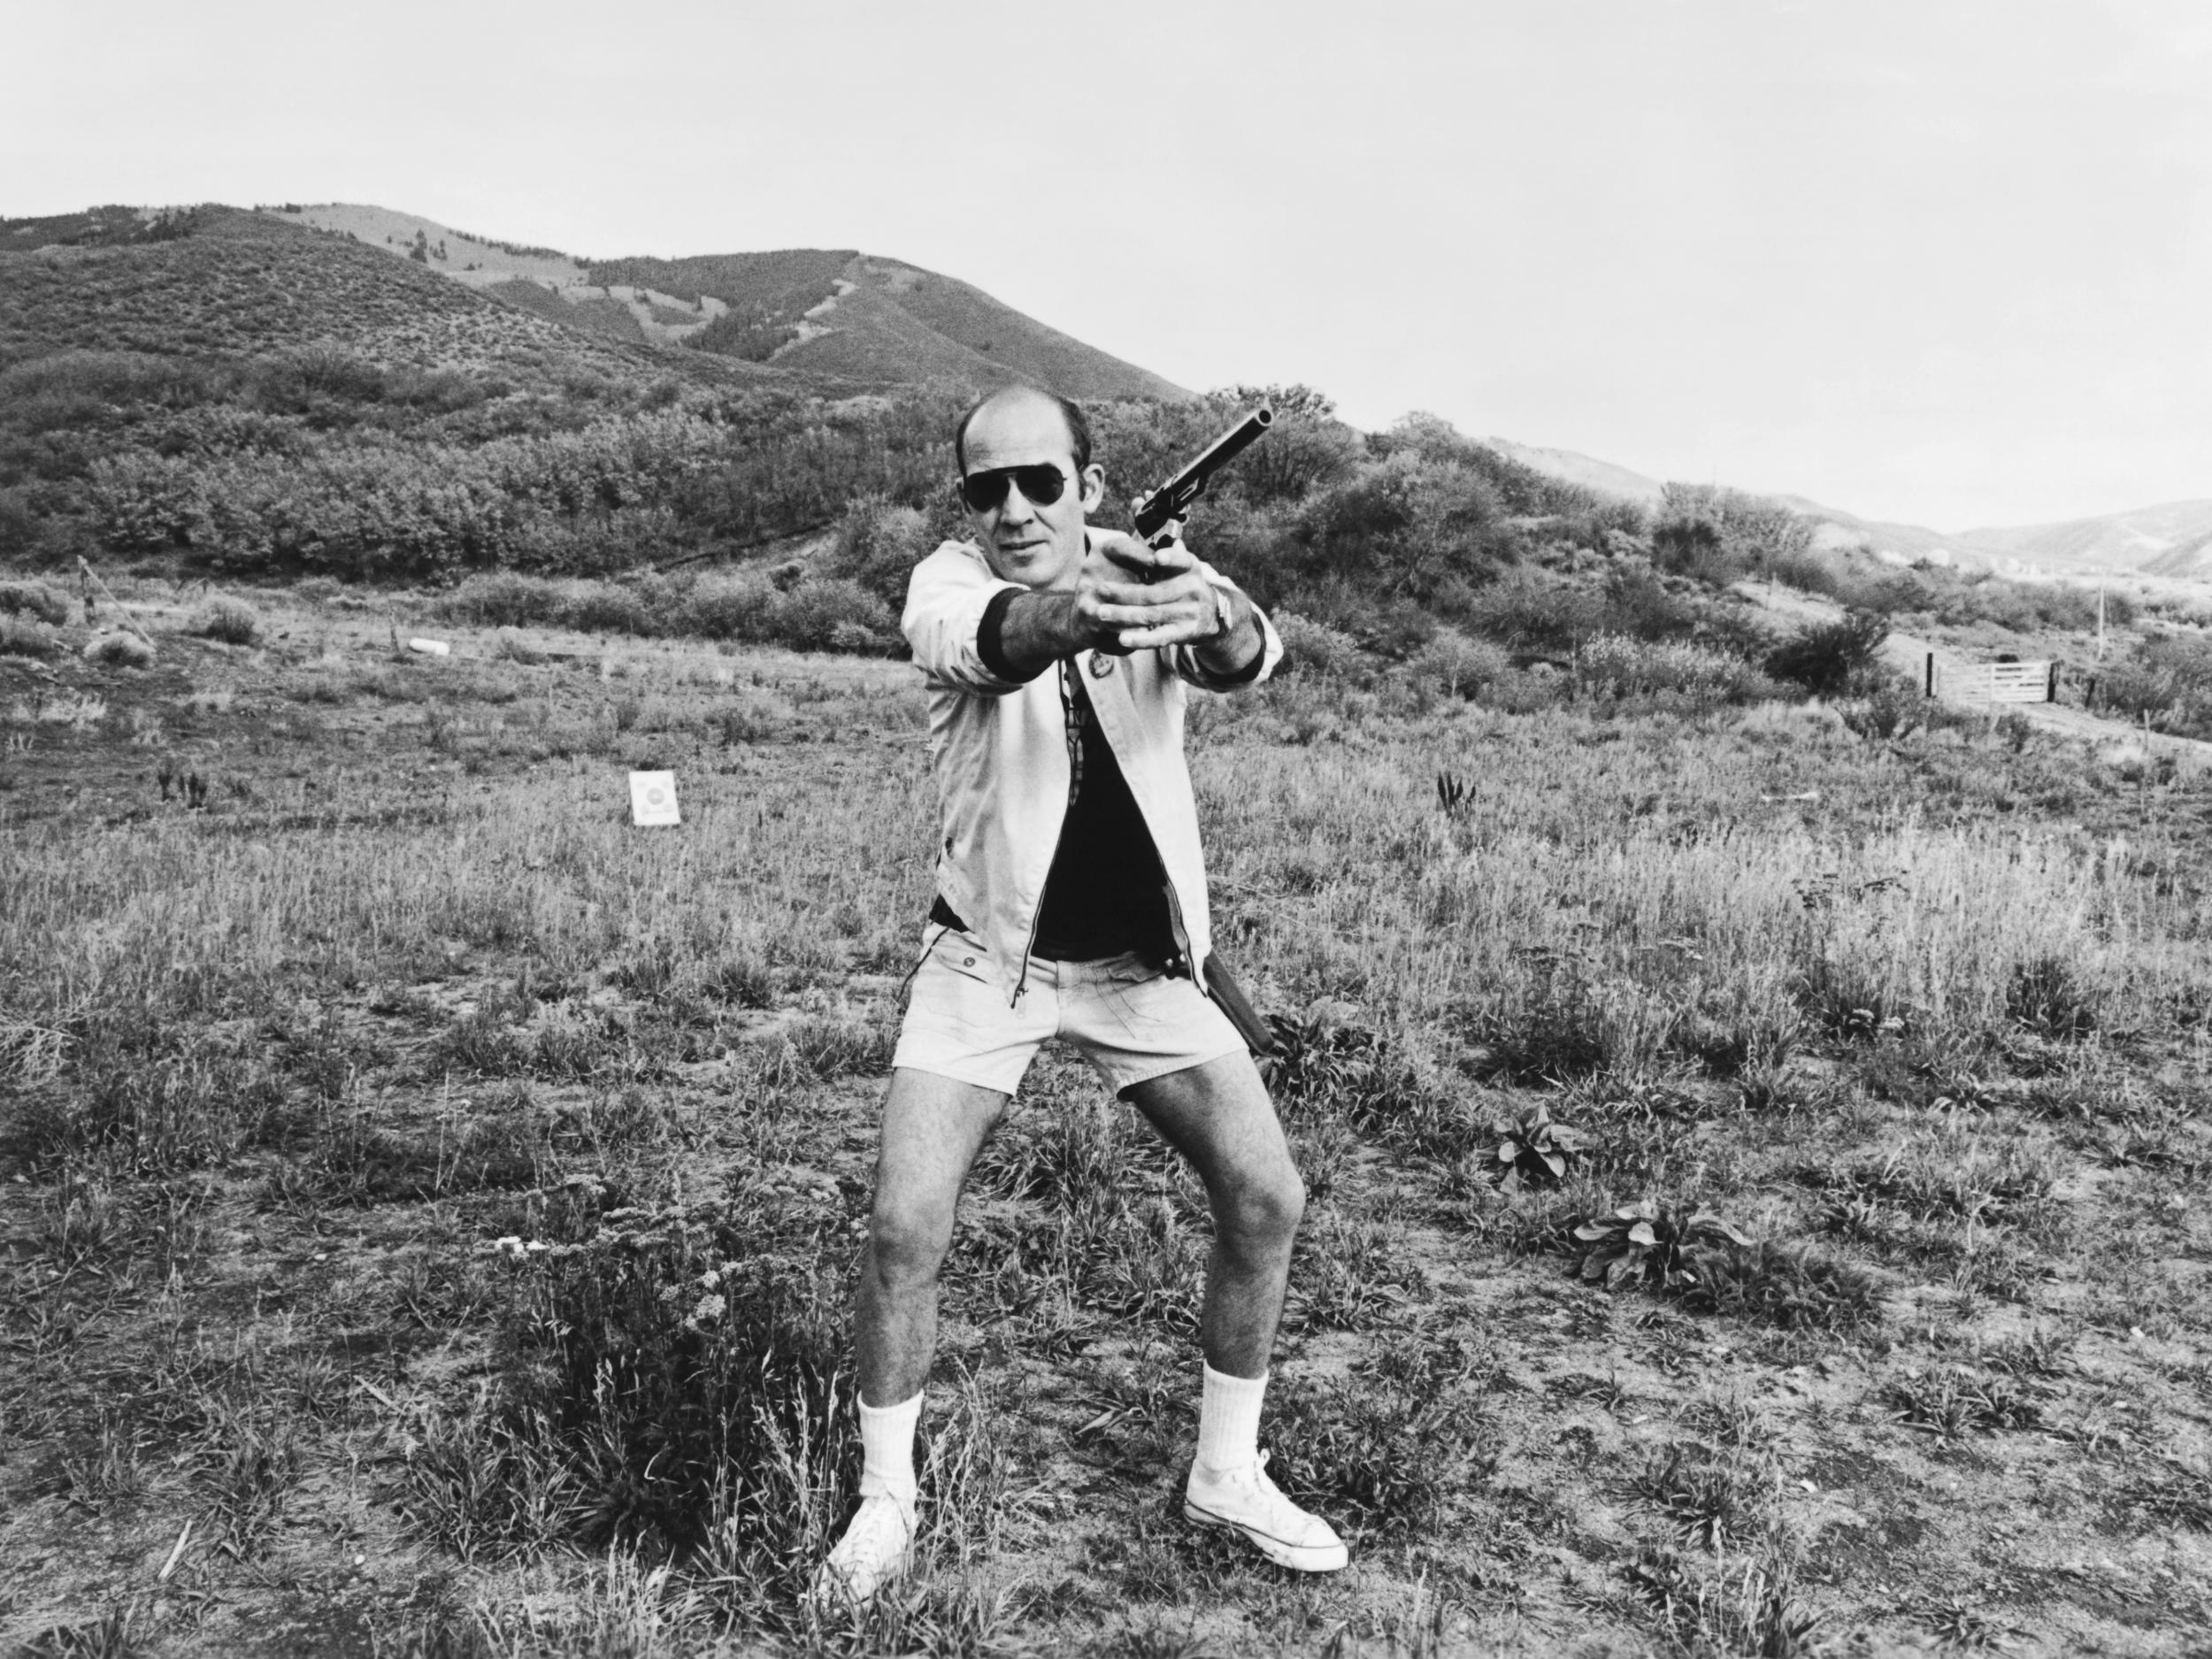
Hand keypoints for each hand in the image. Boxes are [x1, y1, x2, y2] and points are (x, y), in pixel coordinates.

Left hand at [1076, 523, 1224, 653]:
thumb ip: (1156, 533)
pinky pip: (1160, 637)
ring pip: (1152, 615)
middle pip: (1154, 592)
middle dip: (1125, 592)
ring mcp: (1190, 613)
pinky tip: (1122, 638)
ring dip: (1124, 615)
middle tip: (1100, 590)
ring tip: (1101, 613)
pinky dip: (1140, 638)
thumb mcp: (1176, 558)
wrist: (1213, 614)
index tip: (1156, 557)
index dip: (1171, 558)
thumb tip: (1138, 500)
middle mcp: (1193, 589)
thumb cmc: (1184, 580)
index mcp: (1190, 567)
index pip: (1183, 560)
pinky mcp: (1185, 633)